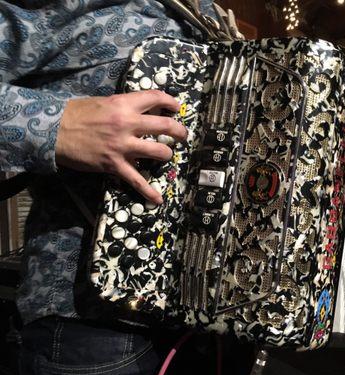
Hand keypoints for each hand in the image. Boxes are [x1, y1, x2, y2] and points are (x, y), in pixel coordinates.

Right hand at [56, 90, 186, 203]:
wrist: (53, 131)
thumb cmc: (77, 114)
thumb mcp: (104, 102)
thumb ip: (126, 106)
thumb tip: (145, 110)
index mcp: (124, 105)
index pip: (156, 97)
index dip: (171, 102)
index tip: (177, 108)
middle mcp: (127, 123)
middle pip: (166, 125)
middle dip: (180, 131)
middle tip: (183, 135)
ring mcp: (123, 146)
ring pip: (159, 151)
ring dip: (167, 154)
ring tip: (166, 155)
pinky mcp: (115, 165)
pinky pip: (137, 180)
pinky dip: (149, 192)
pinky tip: (158, 199)